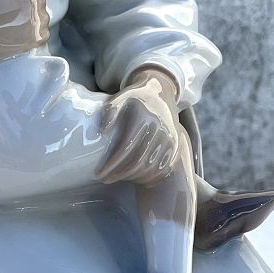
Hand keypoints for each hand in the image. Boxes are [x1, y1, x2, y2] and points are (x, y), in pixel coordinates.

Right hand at [0, 0, 49, 82]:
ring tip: (10, 22)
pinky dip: (34, 34)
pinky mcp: (37, 39)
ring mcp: (37, 21)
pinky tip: (17, 33)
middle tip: (5, 11)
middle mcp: (35, 1)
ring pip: (41, 15)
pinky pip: (43, 33)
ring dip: (31, 17)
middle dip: (25, 2)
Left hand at [97, 67, 183, 184]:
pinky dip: (148, 178)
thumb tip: (102, 131)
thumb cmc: (134, 99)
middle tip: (104, 178)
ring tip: (117, 178)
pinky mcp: (175, 146)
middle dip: (118, 174)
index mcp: (144, 117)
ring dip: (132, 178)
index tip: (98, 173)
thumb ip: (109, 111)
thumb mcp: (120, 98)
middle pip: (137, 162)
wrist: (160, 94)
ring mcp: (169, 139)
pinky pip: (162, 169)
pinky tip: (134, 179)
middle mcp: (159, 129)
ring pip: (149, 168)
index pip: (125, 148)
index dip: (110, 163)